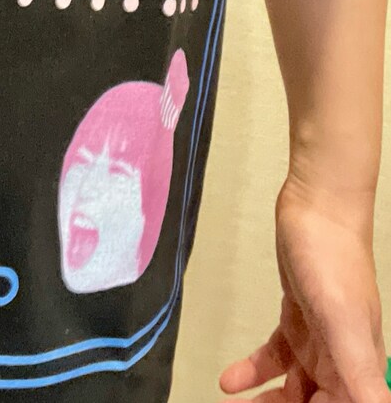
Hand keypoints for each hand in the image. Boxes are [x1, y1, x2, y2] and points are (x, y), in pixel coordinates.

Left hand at [218, 173, 388, 401]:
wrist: (317, 207)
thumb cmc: (334, 259)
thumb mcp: (344, 318)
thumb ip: (361, 372)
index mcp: (359, 369)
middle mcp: (343, 361)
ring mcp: (320, 341)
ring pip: (294, 390)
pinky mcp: (298, 321)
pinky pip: (277, 358)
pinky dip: (254, 371)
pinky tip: (230, 379)